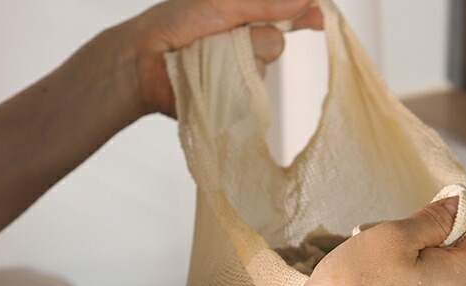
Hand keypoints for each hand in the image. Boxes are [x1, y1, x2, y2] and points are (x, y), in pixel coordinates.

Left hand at [119, 0, 322, 115]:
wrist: (145, 63)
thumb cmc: (175, 26)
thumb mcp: (221, 5)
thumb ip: (262, 4)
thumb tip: (302, 0)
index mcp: (245, 16)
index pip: (285, 14)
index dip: (305, 14)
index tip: (320, 17)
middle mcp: (246, 43)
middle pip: (276, 42)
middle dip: (256, 39)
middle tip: (227, 37)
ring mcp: (241, 71)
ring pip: (263, 68)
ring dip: (240, 63)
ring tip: (209, 60)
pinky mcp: (234, 97)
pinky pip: (250, 93)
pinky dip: (233, 85)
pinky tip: (212, 80)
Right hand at [284, 197, 465, 285]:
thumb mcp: (393, 237)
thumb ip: (432, 220)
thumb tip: (459, 206)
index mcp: (453, 282)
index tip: (459, 198)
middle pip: (459, 261)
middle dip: (436, 236)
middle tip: (398, 225)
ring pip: (430, 279)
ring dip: (411, 258)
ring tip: (373, 254)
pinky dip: (396, 281)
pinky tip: (365, 280)